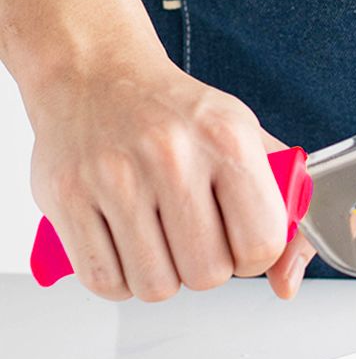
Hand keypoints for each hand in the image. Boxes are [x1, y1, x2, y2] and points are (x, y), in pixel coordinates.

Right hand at [28, 53, 314, 301]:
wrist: (97, 72)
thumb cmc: (179, 116)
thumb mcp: (248, 145)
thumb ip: (284, 215)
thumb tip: (286, 284)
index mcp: (229, 141)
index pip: (261, 245)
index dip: (254, 258)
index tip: (239, 242)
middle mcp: (171, 155)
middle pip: (208, 274)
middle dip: (206, 268)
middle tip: (194, 237)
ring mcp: (114, 176)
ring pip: (156, 287)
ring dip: (162, 276)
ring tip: (158, 239)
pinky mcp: (65, 196)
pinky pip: (104, 282)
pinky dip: (118, 278)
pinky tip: (125, 245)